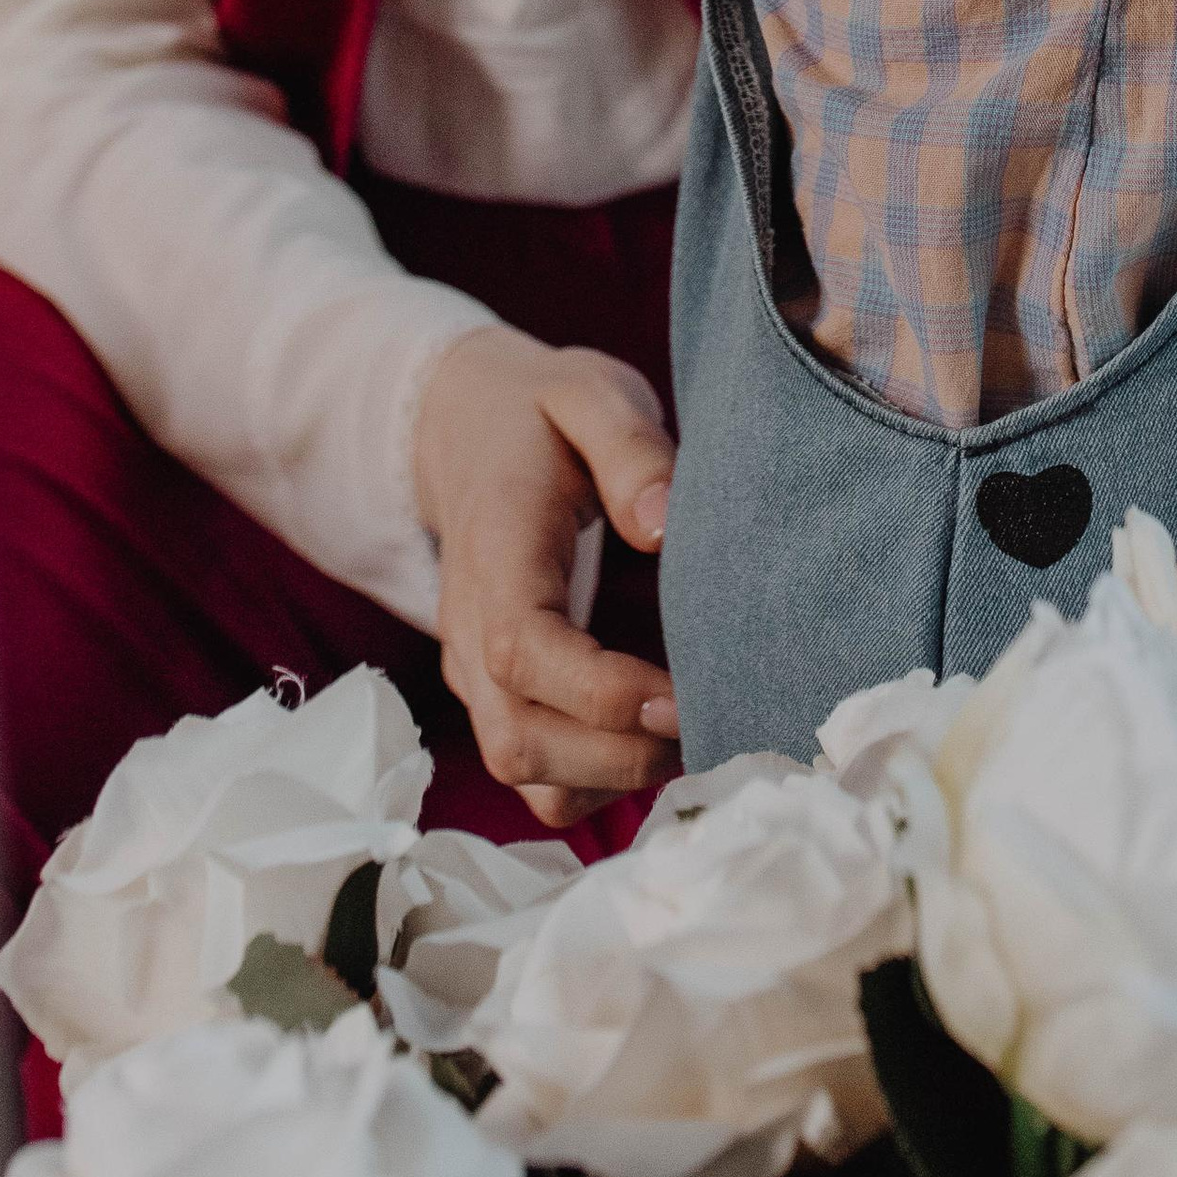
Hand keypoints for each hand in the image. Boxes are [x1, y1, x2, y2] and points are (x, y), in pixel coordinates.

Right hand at [413, 325, 680, 827]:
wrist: (463, 426)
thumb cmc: (540, 414)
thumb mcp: (589, 394)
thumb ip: (630, 448)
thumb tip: (664, 527)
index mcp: (496, 554)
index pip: (523, 652)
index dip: (604, 694)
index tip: (686, 695)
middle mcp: (470, 629)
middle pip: (520, 740)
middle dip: (621, 756)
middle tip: (712, 721)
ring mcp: (474, 669)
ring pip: (523, 773)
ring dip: (610, 779)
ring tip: (692, 734)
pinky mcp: (493, 692)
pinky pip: (533, 773)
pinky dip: (595, 782)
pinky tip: (657, 739)